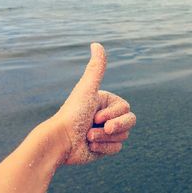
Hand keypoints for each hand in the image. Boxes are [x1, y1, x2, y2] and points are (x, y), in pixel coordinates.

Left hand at [52, 43, 135, 164]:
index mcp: (106, 103)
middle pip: (130, 122)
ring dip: (104, 138)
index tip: (95, 115)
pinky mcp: (105, 147)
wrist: (61, 141)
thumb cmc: (73, 113)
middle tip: (100, 127)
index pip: (126, 108)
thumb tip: (96, 44)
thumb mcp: (87, 89)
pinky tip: (90, 145)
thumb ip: (96, 68)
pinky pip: (117, 148)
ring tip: (88, 136)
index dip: (114, 114)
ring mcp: (107, 132)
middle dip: (114, 127)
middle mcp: (108, 116)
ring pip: (124, 136)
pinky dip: (103, 148)